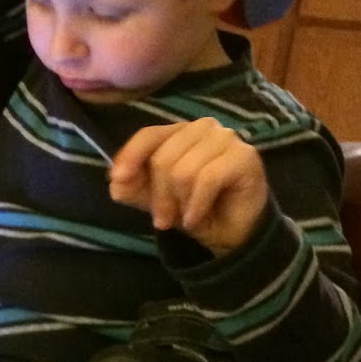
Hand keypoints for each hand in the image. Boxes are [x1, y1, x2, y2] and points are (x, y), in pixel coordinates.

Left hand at [108, 119, 268, 255]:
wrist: (233, 233)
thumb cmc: (195, 208)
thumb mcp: (155, 199)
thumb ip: (133, 186)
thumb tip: (115, 181)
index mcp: (180, 132)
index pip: (149, 134)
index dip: (131, 156)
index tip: (117, 180)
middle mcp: (203, 128)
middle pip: (163, 157)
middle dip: (158, 196)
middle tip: (162, 221)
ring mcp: (227, 139)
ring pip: (184, 170)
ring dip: (180, 203)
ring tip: (186, 218)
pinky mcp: (245, 157)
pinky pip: (207, 179)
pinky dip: (197, 205)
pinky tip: (197, 218)